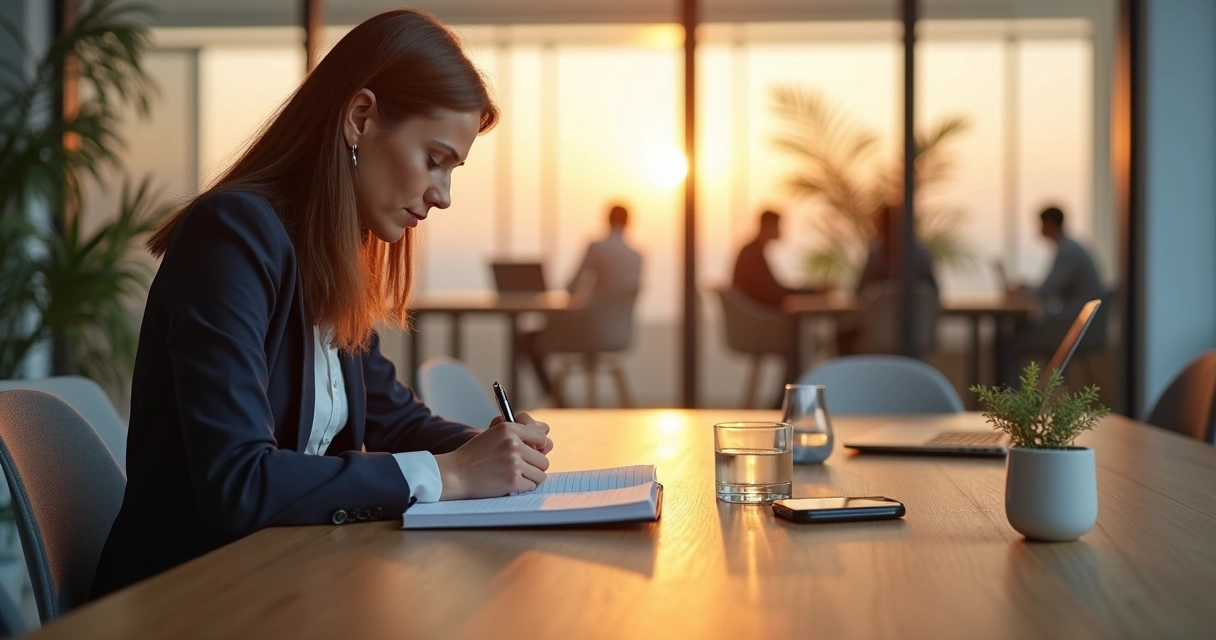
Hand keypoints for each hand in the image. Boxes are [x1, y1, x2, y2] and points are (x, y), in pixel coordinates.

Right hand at [433, 416, 550, 499]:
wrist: (455, 473)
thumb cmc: (475, 455)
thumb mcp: (494, 434)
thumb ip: (518, 433)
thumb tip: (547, 438)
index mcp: (508, 428)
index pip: (541, 436)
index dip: (539, 446)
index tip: (533, 452)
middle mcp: (513, 444)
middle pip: (543, 459)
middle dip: (534, 466)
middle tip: (521, 468)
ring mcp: (514, 463)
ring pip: (541, 474)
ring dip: (531, 478)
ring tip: (516, 476)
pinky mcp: (513, 481)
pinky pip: (532, 485)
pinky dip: (523, 487)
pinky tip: (510, 483)